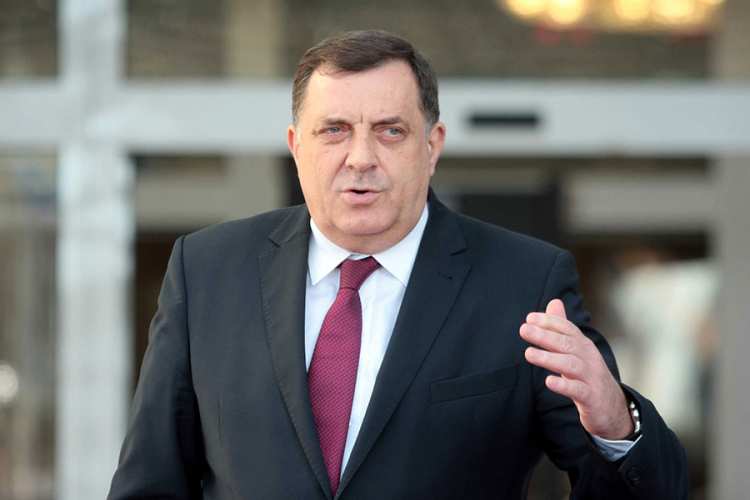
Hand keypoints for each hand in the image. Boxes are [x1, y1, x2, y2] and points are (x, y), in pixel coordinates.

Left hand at [520, 299, 632, 439]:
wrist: (613, 408)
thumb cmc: (588, 375)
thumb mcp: (575, 350)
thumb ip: (562, 328)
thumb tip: (553, 302)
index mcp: (583, 345)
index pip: (567, 328)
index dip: (550, 322)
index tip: (530, 318)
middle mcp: (589, 358)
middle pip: (567, 343)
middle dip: (545, 336)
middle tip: (524, 330)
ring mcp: (592, 377)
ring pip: (571, 365)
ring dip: (549, 358)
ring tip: (529, 354)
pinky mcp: (592, 397)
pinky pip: (578, 390)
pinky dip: (564, 385)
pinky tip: (549, 382)